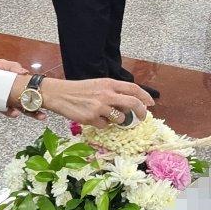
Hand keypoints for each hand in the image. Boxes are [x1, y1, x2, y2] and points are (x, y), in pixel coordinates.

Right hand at [39, 77, 155, 128]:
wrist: (59, 94)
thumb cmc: (79, 90)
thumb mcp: (98, 85)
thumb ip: (113, 92)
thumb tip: (129, 105)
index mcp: (109, 83)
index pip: (133, 88)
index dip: (145, 96)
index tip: (151, 103)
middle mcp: (107, 94)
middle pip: (133, 103)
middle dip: (141, 112)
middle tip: (143, 117)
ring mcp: (100, 107)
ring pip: (120, 118)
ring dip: (117, 120)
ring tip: (106, 115)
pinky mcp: (91, 118)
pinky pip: (105, 126)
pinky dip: (102, 124)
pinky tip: (93, 118)